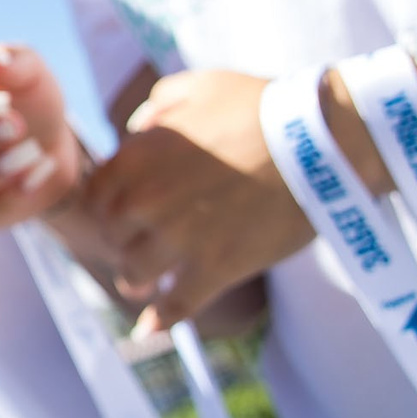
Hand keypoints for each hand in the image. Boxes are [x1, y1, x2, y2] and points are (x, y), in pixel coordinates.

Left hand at [79, 70, 308, 332]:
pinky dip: (161, 320)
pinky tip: (149, 330)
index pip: (97, 195)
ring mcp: (179, 238)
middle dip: (123, 239)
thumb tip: (137, 129)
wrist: (320, 143)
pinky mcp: (216, 268)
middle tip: (135, 244)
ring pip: (136, 272)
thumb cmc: (261, 107)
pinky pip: (178, 305)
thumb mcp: (199, 86)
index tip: (120, 212)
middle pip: (113, 235)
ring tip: (140, 283)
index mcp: (137, 158)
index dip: (108, 205)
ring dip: (136, 279)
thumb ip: (159, 106)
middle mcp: (147, 201)